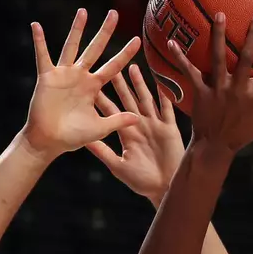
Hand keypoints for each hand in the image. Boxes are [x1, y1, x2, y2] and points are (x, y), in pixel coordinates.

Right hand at [22, 9, 142, 158]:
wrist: (49, 142)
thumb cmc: (72, 137)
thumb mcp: (99, 129)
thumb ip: (117, 122)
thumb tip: (138, 119)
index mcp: (93, 87)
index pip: (113, 66)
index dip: (125, 54)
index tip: (137, 40)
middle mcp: (80, 76)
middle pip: (96, 49)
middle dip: (105, 32)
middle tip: (114, 13)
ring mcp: (63, 74)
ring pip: (71, 47)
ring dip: (77, 29)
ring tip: (83, 11)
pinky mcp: (47, 77)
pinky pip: (43, 56)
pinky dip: (39, 42)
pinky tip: (36, 26)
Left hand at [87, 64, 185, 204]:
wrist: (165, 188)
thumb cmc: (141, 181)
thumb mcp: (118, 166)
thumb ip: (102, 151)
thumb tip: (83, 140)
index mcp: (127, 134)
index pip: (112, 111)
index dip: (102, 98)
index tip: (91, 83)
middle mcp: (140, 126)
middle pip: (128, 100)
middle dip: (120, 84)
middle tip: (112, 66)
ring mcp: (155, 126)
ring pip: (146, 100)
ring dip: (140, 84)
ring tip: (133, 68)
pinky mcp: (169, 129)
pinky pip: (167, 109)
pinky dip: (165, 96)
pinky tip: (161, 82)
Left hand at [166, 11, 252, 154]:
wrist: (214, 147)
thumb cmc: (241, 135)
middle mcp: (237, 89)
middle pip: (246, 58)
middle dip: (251, 36)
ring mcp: (218, 89)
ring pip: (219, 58)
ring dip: (218, 35)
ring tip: (219, 15)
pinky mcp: (201, 92)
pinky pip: (189, 71)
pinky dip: (180, 57)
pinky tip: (172, 42)